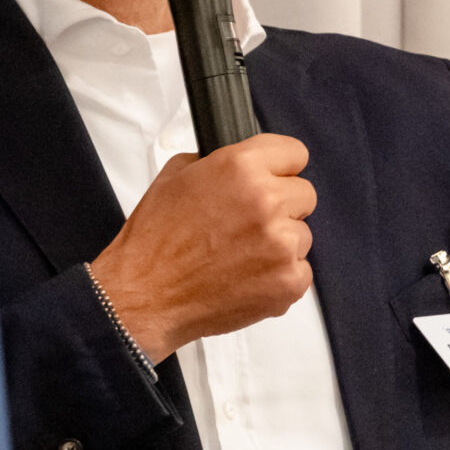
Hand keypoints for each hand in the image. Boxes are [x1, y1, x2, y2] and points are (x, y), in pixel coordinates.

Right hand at [88, 134, 315, 362]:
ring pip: (302, 235)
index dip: (280, 167)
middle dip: (282, 206)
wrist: (145, 297)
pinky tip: (248, 277)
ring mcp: (281, 244)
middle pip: (304, 194)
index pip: (294, 152)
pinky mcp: (288, 281)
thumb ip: (217, 161)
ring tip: (240, 255)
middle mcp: (267, 201)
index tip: (273, 178)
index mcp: (241, 168)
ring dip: (280, 243)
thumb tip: (240, 163)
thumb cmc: (154, 242)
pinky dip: (280, 277)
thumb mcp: (176, 176)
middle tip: (249, 224)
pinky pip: (301, 271)